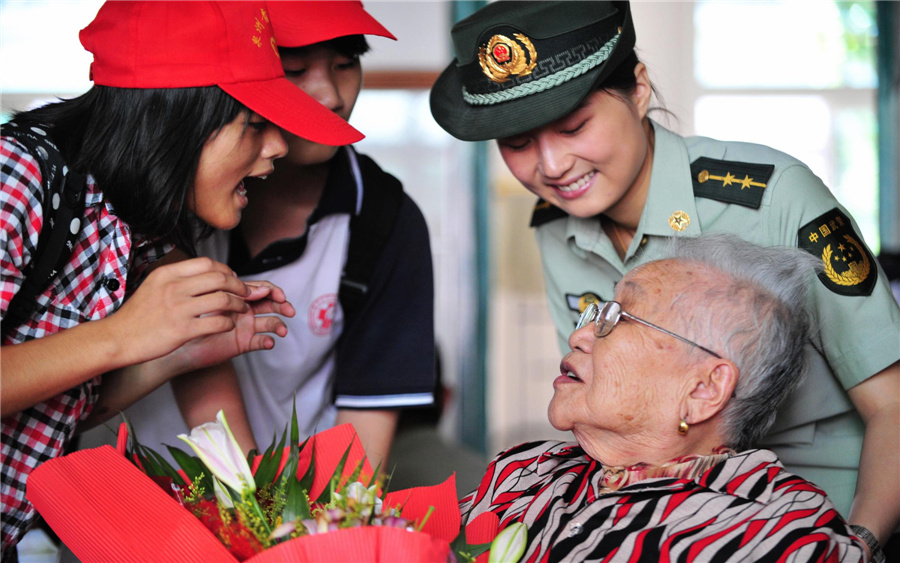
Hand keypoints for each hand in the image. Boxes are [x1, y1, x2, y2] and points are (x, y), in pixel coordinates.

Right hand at [108, 257, 261, 366]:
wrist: (118, 339)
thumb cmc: (139, 315)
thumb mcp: (154, 285)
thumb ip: (178, 278)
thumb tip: (208, 274)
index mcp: (167, 274)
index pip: (207, 263)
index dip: (226, 270)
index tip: (232, 278)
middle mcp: (174, 288)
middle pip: (220, 279)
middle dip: (239, 285)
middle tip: (245, 293)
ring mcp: (178, 309)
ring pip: (223, 300)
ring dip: (239, 304)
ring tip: (242, 309)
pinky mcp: (182, 330)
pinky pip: (218, 323)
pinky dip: (229, 323)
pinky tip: (229, 325)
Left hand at [174, 279, 295, 370]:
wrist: (176, 339)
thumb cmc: (188, 315)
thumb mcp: (208, 298)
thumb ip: (229, 292)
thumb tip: (248, 283)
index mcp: (237, 296)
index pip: (261, 288)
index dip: (272, 290)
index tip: (278, 294)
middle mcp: (245, 309)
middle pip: (270, 304)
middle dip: (282, 305)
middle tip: (289, 310)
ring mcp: (246, 326)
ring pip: (270, 322)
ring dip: (279, 325)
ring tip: (281, 330)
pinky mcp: (244, 342)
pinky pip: (260, 341)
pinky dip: (267, 341)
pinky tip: (269, 342)